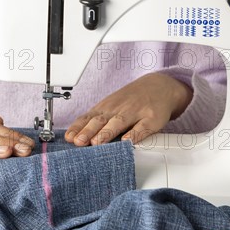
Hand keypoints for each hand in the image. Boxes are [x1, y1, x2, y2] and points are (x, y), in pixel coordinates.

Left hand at [65, 73, 192, 145]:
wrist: (160, 86)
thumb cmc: (131, 100)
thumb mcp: (111, 106)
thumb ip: (96, 121)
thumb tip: (75, 137)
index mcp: (106, 108)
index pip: (88, 118)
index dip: (78, 128)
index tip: (69, 138)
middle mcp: (118, 109)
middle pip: (100, 121)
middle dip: (88, 131)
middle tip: (79, 142)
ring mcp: (135, 113)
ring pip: (118, 123)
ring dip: (106, 133)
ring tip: (97, 143)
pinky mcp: (151, 118)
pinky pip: (142, 127)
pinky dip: (134, 134)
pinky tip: (127, 142)